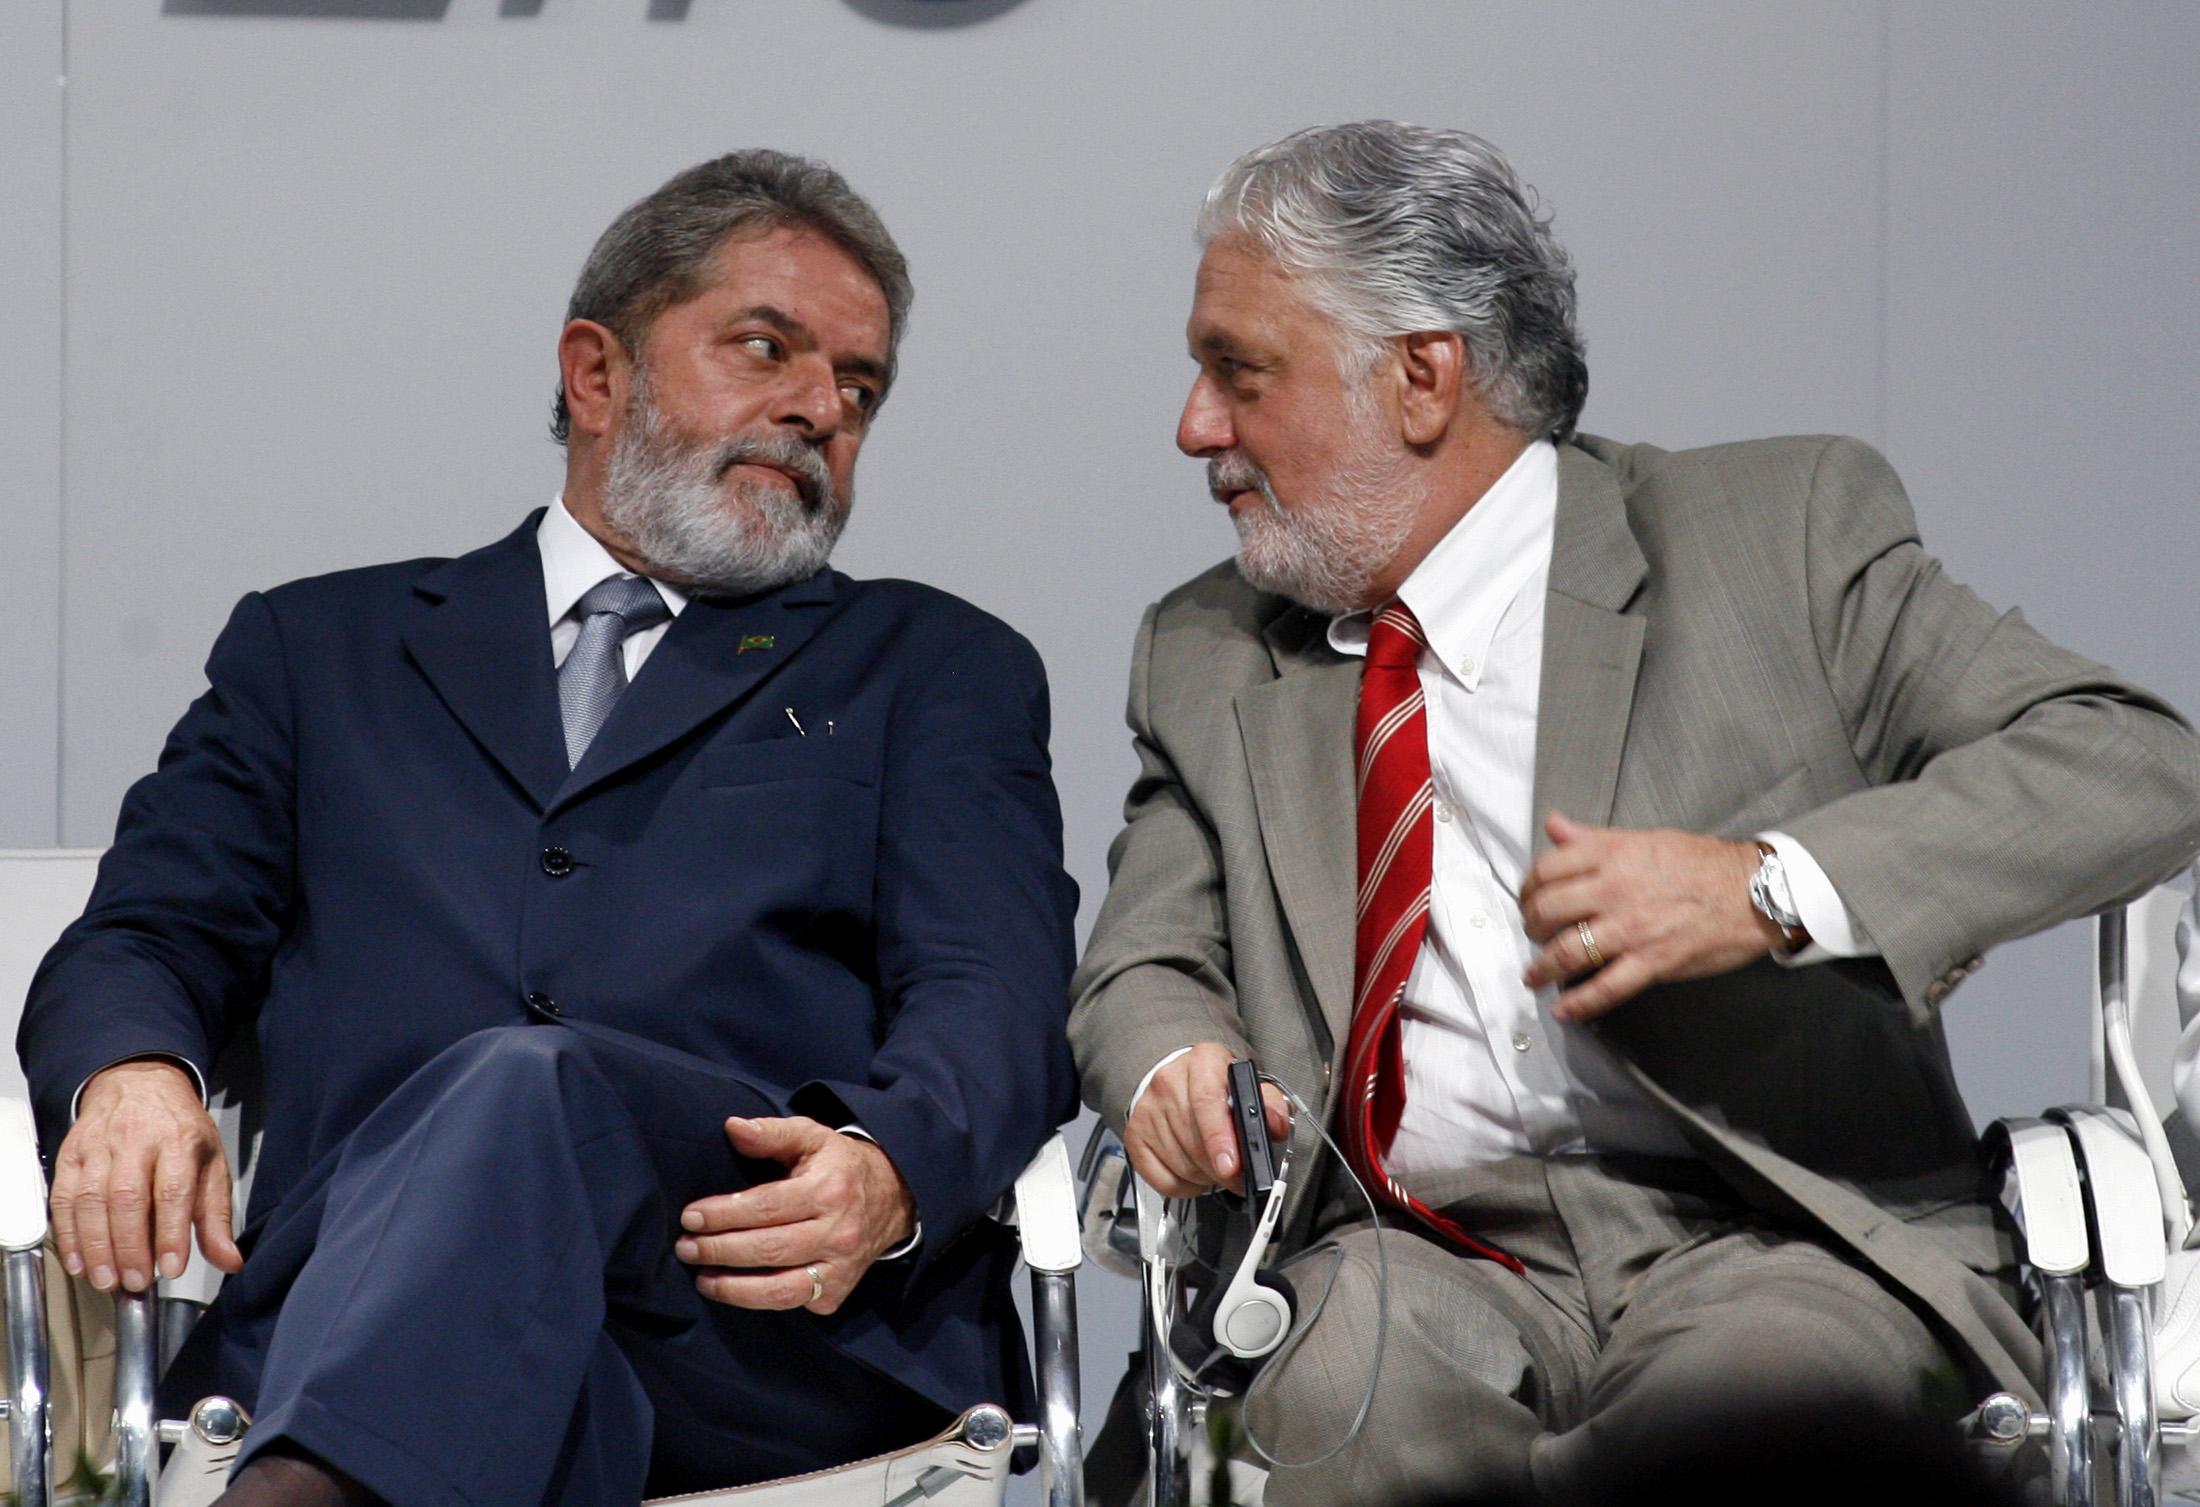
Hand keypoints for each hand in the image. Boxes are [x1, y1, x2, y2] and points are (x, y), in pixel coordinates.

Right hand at [51, 1059, 242, 1292]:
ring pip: (90, 1200)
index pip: (174, 1191)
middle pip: (127, 1198)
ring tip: (106, 1279)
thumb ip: (217, 1217)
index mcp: (180, 1140)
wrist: (139, 1083)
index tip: (172, 1268)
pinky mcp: (71, 1154)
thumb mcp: (211, 1163)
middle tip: (135, 1282)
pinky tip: (78, 1261)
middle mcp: (137, 1140)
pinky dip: (68, 1234)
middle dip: (129, 1246)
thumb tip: (230, 1260)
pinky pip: (63, 1198)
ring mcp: (99, 1146)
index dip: (171, 1233)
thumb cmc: (179, 1129)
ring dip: (96, 1246)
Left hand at [675, 1116, 914, 1314]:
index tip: (690, 1217)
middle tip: (685, 1247)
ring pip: (779, 1290)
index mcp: (829, 1190)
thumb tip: (733, 1127)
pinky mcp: (837, 1294)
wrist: (893, 1199)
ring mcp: (840, 1269)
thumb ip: (772, 1132)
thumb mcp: (812, 1137)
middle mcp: (837, 1233)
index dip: (724, 1214)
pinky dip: (759, 1301)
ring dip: (733, 1288)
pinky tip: (734, 1289)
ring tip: (702, 1277)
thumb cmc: (839, 1166)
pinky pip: (792, 1304)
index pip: (766, 1207)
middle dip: (719, 1250)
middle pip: (768, 1249)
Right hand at [1122, 1042, 1290, 1197]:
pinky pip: (1162, 1179)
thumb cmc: (1218, 1086)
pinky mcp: (1135, 1135)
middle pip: (1195, 1140)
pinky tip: (1196, 1173)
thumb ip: (1268, 1105)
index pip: (1207, 1102)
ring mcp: (1148, 1109)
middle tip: (1240, 1177)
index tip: (1232, 1167)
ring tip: (1218, 1168)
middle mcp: (1170, 1081)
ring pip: (1181, 1164)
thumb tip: (1275, 1126)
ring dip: (1206, 1177)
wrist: (1179, 1077)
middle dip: (1222, 1169)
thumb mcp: (1250, 1086)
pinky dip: (1185, 1187)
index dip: (1219, 1139)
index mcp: (1203, 1062)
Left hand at [1520, 811, 1791, 1023]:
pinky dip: (1579, 1003)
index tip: (1528, 899)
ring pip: (1567, 950)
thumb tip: (1555, 826)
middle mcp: (1614, 889)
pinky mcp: (1652, 960)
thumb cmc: (1702, 864)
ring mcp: (1632, 927)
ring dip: (1543, 968)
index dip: (1527, 887)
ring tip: (1535, 977)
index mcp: (1612, 855)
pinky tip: (1564, 1010)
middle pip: (1547, 910)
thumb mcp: (1644, 839)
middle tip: (1533, 934)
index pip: (1546, 869)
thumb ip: (1593, 838)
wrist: (1755, 891)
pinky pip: (1606, 987)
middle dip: (1531, 927)